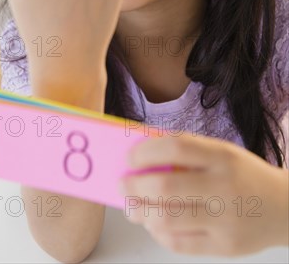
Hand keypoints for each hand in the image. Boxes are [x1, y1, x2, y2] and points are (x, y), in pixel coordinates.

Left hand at [119, 132, 288, 256]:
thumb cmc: (244, 175)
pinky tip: (153, 224)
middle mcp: (224, 187)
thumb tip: (143, 157)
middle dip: (135, 185)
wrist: (285, 208)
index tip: (129, 156)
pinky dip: (159, 233)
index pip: (176, 148)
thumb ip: (188, 154)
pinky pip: (179, 243)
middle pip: (166, 187)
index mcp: (223, 157)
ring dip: (141, 212)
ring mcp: (225, 220)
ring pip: (168, 218)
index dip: (146, 152)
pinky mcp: (224, 247)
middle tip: (123, 184)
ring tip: (132, 207)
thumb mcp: (223, 153)